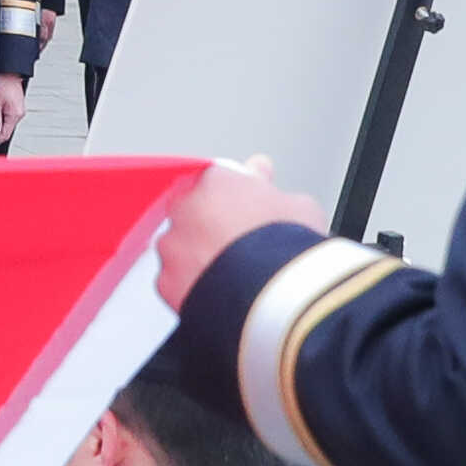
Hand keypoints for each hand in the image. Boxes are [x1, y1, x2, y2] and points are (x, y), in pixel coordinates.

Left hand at [0, 72, 26, 140]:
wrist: (7, 69)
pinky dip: (0, 115)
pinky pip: (7, 115)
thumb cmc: (2, 81)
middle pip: (6, 129)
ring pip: (6, 122)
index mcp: (16, 114)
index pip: (5, 135)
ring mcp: (18, 108)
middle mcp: (20, 112)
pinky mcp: (15, 104)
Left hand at [156, 154, 320, 300]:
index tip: (246, 211)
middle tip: (241, 246)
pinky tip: (219, 294)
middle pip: (194, 214)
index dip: (234, 199)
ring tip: (233, 276)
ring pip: (181, 248)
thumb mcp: (298, 206)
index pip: (217, 181)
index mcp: (215, 182)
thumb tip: (261, 171)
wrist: (276, 294)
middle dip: (212, 227)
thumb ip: (270, 186)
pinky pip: (177, 282)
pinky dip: (193, 287)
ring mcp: (172, 247)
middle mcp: (184, 209)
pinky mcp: (166, 283)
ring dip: (199, 257)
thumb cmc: (291, 245)